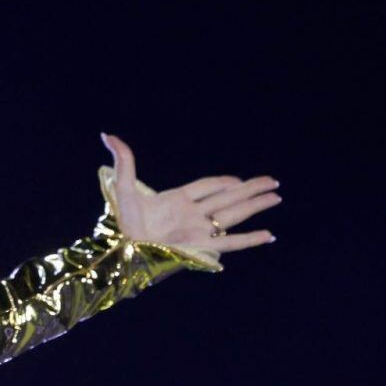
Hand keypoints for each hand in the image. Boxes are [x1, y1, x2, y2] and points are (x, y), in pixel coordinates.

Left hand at [100, 132, 278, 258]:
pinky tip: (268, 234)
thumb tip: (108, 135)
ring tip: (276, 197)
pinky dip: (250, 239)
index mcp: (176, 200)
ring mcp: (198, 230)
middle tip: (274, 181)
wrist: (122, 251)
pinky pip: (231, 243)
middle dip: (251, 189)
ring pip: (234, 215)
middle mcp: (192, 214)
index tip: (241, 179)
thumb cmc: (122, 222)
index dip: (224, 182)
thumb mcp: (123, 188)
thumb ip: (124, 161)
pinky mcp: (200, 246)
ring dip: (255, 206)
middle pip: (228, 198)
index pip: (207, 187)